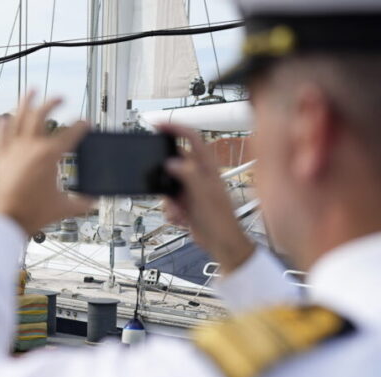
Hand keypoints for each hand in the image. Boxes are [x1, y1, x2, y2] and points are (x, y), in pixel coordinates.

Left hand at [0, 92, 92, 234]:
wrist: (4, 220)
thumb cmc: (29, 214)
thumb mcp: (62, 208)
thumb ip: (82, 203)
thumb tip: (93, 201)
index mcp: (49, 156)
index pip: (70, 133)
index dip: (81, 125)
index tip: (86, 123)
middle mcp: (30, 147)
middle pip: (42, 114)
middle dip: (53, 102)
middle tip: (61, 98)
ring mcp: (13, 149)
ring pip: (19, 117)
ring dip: (26, 102)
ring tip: (32, 91)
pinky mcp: (0, 157)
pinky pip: (1, 134)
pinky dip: (3, 123)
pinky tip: (5, 117)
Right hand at [159, 124, 254, 274]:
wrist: (222, 245)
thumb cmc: (222, 222)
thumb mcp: (204, 195)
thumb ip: (188, 175)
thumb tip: (171, 162)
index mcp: (207, 167)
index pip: (191, 138)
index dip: (175, 128)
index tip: (158, 125)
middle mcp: (199, 175)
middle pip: (173, 164)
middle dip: (165, 178)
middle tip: (163, 188)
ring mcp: (192, 190)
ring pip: (168, 186)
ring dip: (168, 202)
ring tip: (179, 212)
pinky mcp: (186, 203)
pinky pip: (169, 202)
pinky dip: (171, 212)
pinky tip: (181, 220)